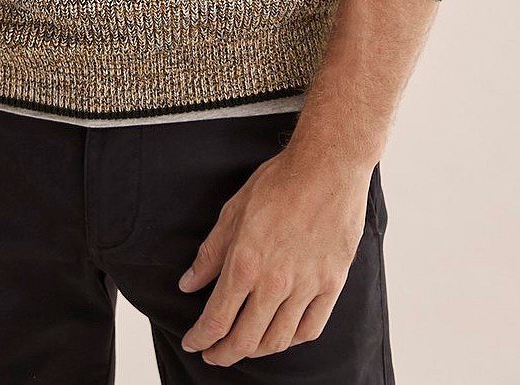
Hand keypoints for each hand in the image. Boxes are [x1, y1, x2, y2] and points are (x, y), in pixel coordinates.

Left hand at [177, 141, 372, 365]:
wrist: (327, 166)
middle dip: (224, 353)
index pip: (217, 318)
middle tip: (213, 354)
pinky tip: (282, 335)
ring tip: (244, 346)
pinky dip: (293, 339)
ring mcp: (306, 286)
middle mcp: (275, 282)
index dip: (200, 337)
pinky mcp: (331, 284)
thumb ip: (211, 253)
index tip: (192, 342)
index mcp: (245, 263)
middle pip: (246, 339)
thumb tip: (188, 284)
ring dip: (256, 350)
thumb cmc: (279, 182)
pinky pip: (311, 328)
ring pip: (278, 339)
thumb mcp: (233, 211)